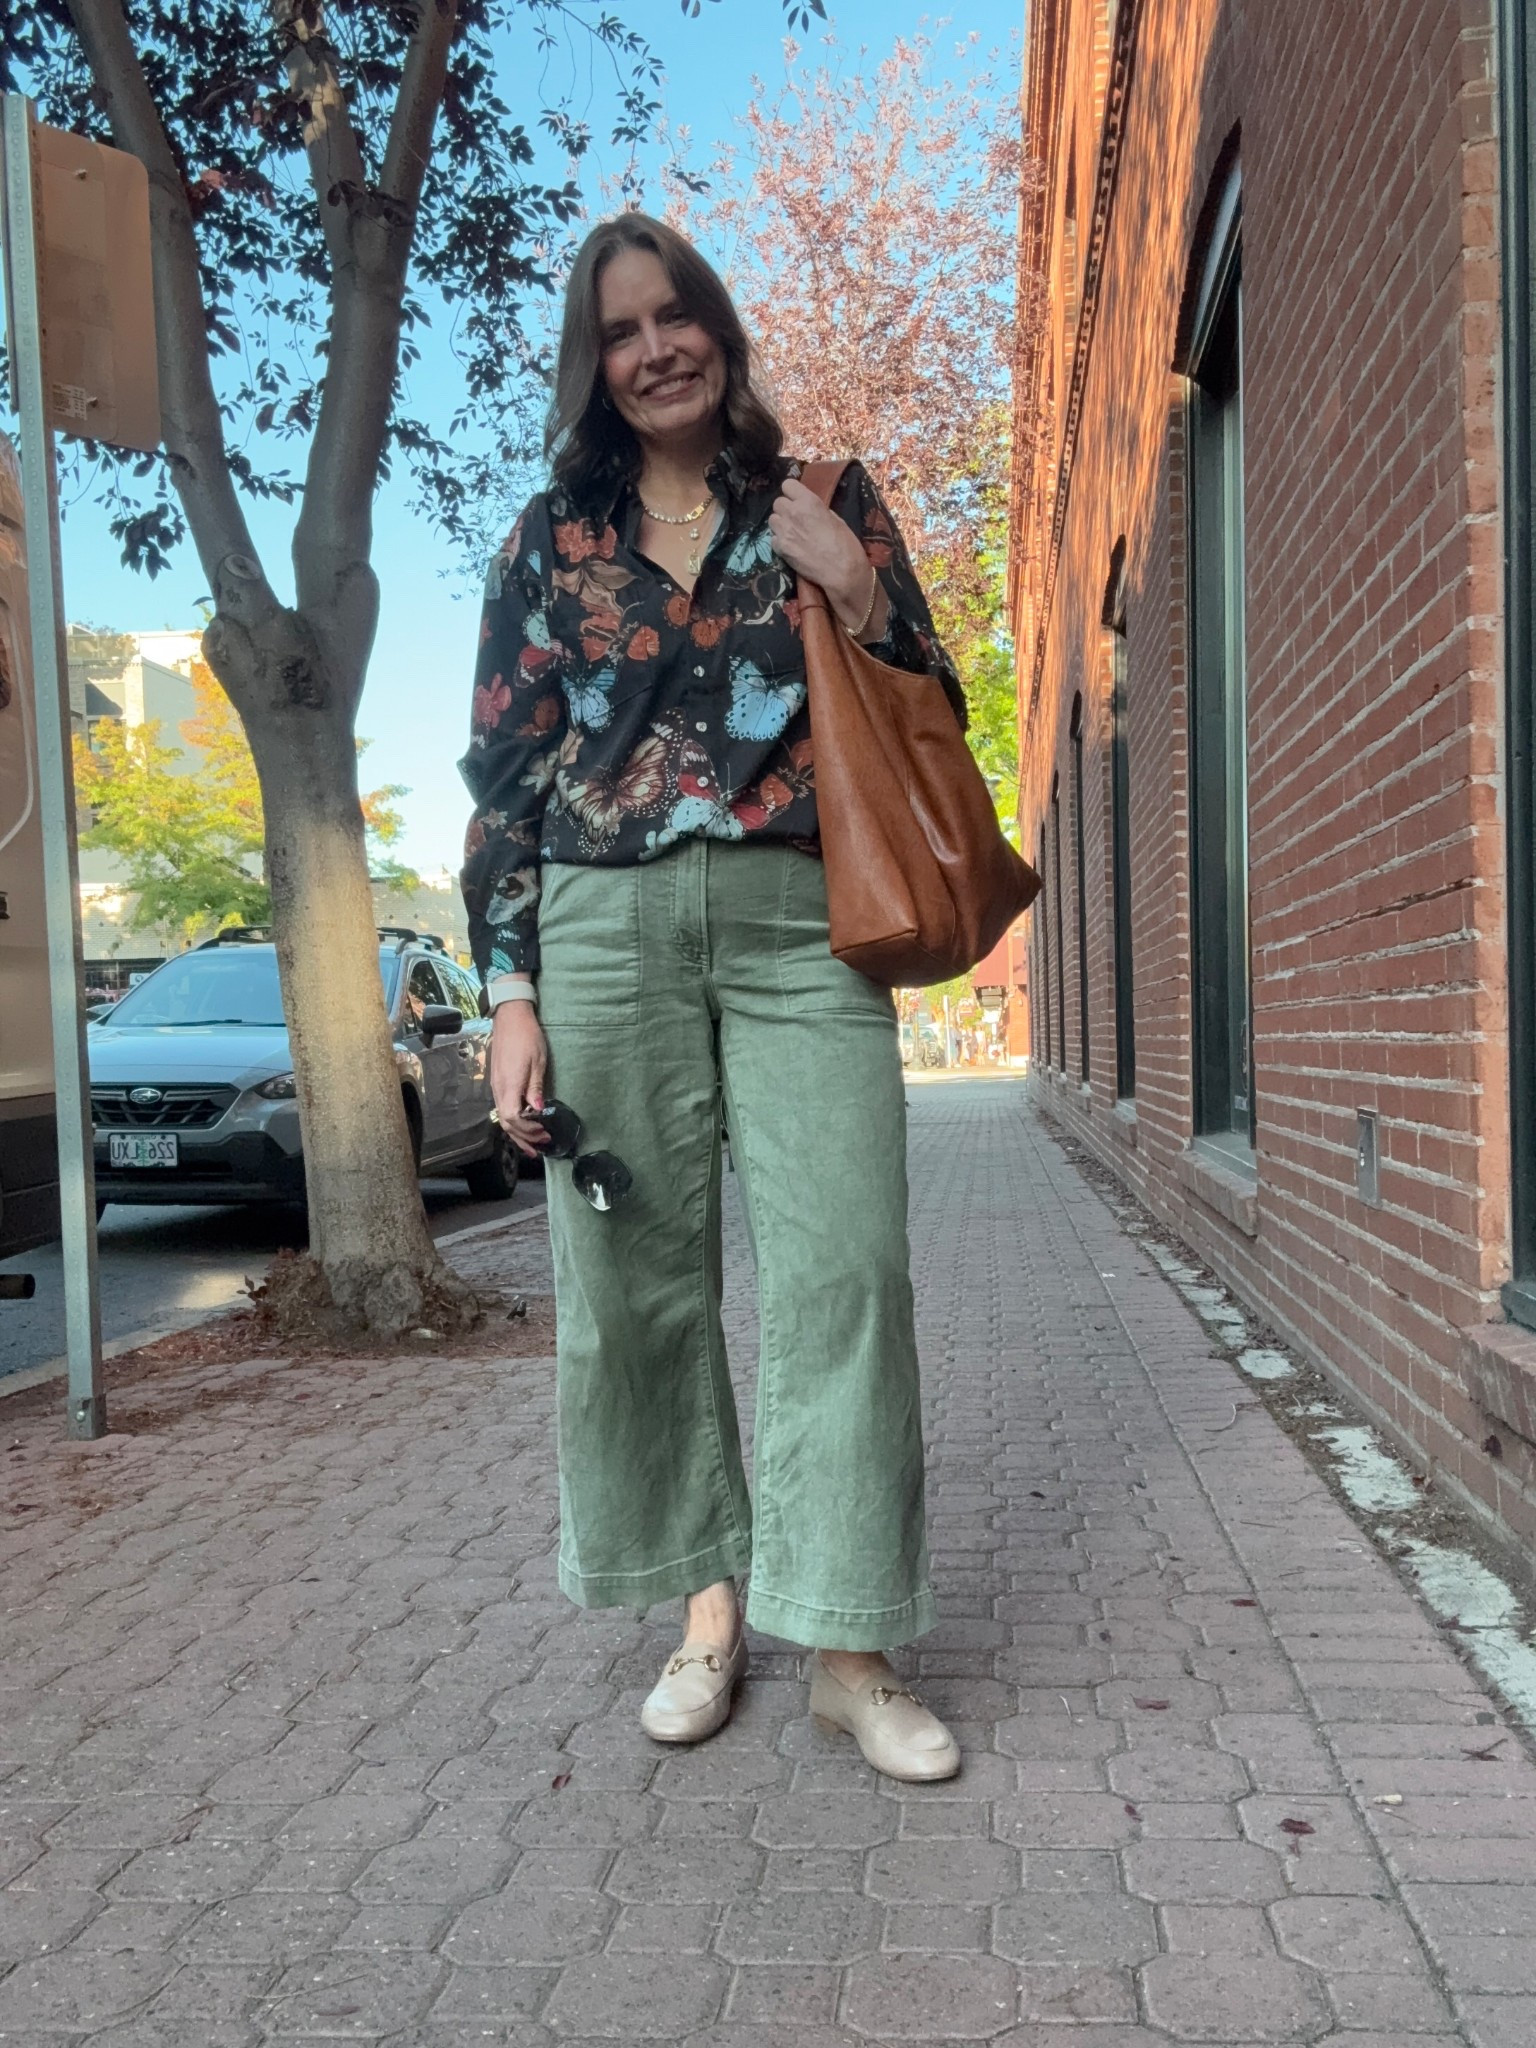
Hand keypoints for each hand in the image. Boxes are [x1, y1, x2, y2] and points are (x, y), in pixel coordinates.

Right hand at [489, 1003, 550, 1157]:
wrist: (510, 1018)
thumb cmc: (527, 1036)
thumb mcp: (537, 1062)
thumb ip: (535, 1087)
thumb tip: (537, 1109)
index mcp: (508, 1085)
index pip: (513, 1118)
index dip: (527, 1130)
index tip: (544, 1132)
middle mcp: (498, 1089)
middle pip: (506, 1123)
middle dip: (523, 1137)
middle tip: (540, 1146)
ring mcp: (496, 1086)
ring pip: (503, 1117)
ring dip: (518, 1133)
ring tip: (531, 1144)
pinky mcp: (497, 1082)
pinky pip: (503, 1108)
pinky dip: (513, 1121)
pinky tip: (523, 1124)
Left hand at [769, 477, 876, 626]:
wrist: (841, 571)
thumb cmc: (845, 543)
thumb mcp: (834, 518)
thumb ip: (816, 509)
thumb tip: (807, 508)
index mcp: (809, 501)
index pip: (787, 485)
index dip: (792, 493)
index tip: (796, 500)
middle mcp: (793, 512)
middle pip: (777, 502)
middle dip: (785, 509)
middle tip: (795, 518)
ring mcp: (784, 531)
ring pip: (772, 519)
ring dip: (780, 524)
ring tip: (791, 532)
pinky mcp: (780, 548)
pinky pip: (772, 538)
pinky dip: (780, 541)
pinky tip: (791, 547)